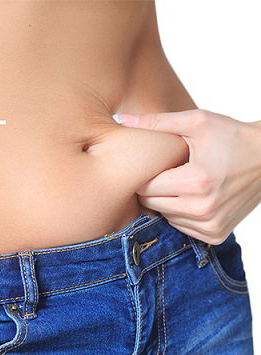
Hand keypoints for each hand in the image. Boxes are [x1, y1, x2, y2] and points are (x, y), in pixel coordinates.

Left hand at [114, 109, 260, 244]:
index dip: (144, 174)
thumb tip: (122, 119)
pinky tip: (191, 197)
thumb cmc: (232, 137)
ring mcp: (210, 225)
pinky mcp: (216, 235)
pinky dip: (180, 214)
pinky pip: (181, 227)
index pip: (145, 187)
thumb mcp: (197, 122)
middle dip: (153, 188)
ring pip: (165, 217)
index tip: (154, 164)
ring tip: (182, 183)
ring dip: (166, 201)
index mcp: (195, 182)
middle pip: (152, 204)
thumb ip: (157, 122)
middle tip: (166, 172)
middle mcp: (202, 209)